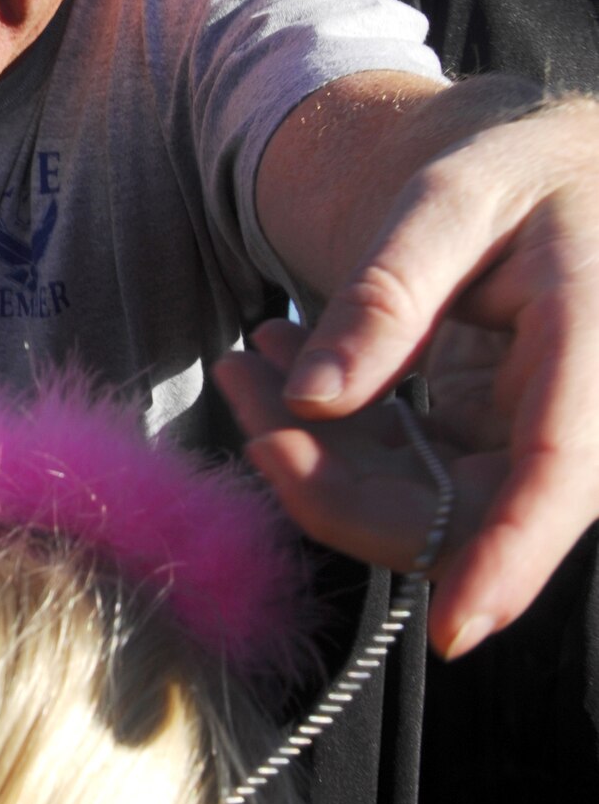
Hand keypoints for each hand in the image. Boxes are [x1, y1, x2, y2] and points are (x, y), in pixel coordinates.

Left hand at [220, 100, 598, 656]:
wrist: (563, 171)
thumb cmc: (520, 172)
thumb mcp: (447, 203)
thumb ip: (385, 297)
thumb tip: (310, 402)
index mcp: (592, 352)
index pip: (558, 479)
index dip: (506, 563)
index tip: (451, 632)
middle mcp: (578, 418)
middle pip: (461, 515)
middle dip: (332, 482)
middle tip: (241, 379)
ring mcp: (534, 445)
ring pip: (422, 508)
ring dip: (319, 458)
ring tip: (252, 352)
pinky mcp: (494, 448)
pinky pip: (410, 477)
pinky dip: (338, 438)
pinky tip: (286, 358)